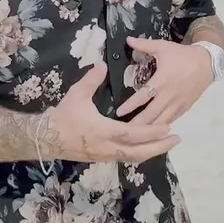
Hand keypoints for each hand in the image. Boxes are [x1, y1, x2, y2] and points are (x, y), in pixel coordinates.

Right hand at [46, 64, 179, 163]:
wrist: (47, 138)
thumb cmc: (63, 116)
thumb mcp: (76, 95)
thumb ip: (91, 79)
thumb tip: (102, 64)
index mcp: (103, 131)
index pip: (132, 134)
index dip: (151, 132)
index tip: (167, 127)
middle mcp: (108, 147)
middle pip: (139, 152)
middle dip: (159, 146)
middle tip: (176, 139)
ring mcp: (106, 155)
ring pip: (134, 158)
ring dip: (152, 151)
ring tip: (167, 144)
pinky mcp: (103, 158)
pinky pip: (126, 158)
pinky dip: (140, 153)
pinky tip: (148, 148)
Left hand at [116, 37, 213, 125]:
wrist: (207, 63)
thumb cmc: (182, 55)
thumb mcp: (163, 46)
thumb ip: (144, 45)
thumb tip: (127, 40)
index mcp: (162, 81)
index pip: (143, 96)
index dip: (130, 106)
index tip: (119, 112)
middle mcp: (169, 96)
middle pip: (151, 115)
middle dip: (137, 125)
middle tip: (123, 132)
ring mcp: (178, 104)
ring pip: (162, 122)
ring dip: (148, 130)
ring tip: (135, 137)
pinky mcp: (185, 108)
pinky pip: (171, 120)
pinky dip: (161, 127)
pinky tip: (152, 133)